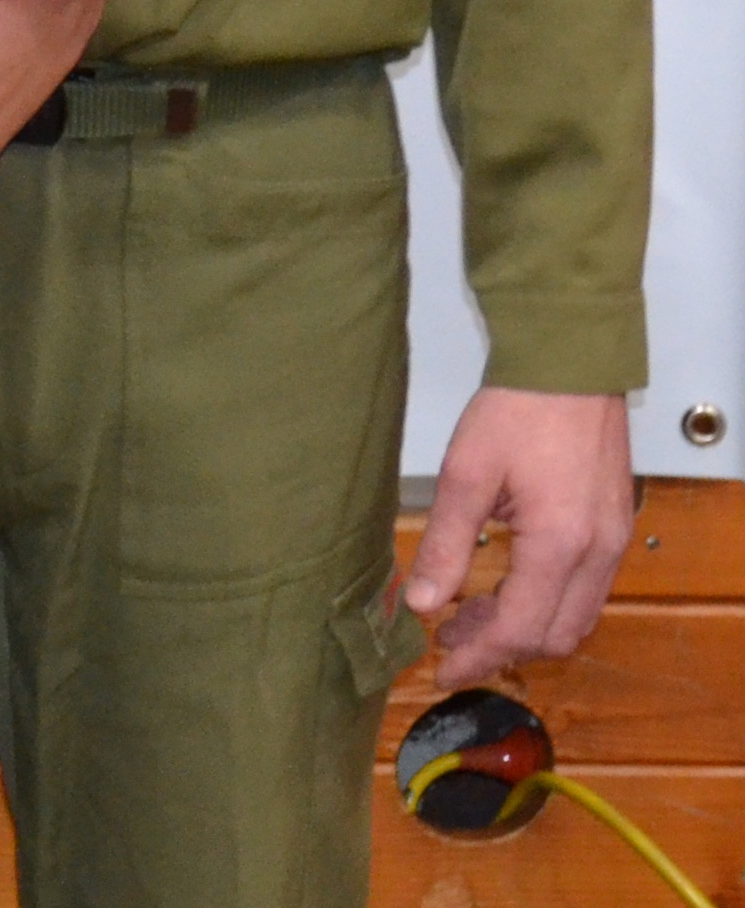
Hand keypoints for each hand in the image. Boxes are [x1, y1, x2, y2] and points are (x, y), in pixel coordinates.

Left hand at [405, 386, 633, 685]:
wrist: (570, 366)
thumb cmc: (516, 411)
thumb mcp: (464, 475)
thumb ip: (444, 544)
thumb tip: (420, 604)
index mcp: (560, 544)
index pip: (521, 629)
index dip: (479, 656)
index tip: (441, 669)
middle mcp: (598, 553)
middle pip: (555, 635)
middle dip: (502, 650)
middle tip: (448, 646)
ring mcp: (614, 542)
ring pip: (575, 616)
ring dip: (525, 629)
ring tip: (467, 618)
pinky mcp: (614, 528)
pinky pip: (585, 589)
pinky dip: (546, 603)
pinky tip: (503, 587)